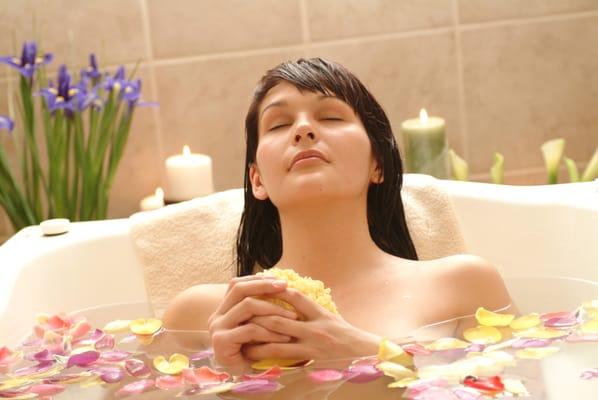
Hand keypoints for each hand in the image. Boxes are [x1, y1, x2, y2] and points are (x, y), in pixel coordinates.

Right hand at [207, 275, 298, 372]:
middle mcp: (216, 315)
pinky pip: (250, 330)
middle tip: (286, 288)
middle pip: (240, 290)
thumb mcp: (256, 324)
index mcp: (223, 308)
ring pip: (247, 306)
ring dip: (273, 309)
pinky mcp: (221, 342)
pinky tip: (285, 337)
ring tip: (292, 316)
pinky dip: (270, 332)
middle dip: (265, 287)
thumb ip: (260, 307)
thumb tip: (280, 284)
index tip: (281, 281)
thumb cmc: (252, 349)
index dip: (258, 280)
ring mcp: (217, 328)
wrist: (241, 376)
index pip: (236, 284)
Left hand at [242, 288, 381, 361]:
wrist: (366, 355)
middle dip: (259, 316)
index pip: (295, 297)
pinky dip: (268, 356)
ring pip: (277, 339)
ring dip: (258, 338)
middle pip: (279, 318)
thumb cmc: (347, 337)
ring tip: (242, 336)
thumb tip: (292, 301)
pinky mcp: (310, 360)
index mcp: (320, 313)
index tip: (258, 287)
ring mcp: (312, 345)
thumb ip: (312, 311)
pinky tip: (255, 356)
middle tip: (241, 314)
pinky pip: (284, 358)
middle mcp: (315, 327)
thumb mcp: (332, 318)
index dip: (275, 290)